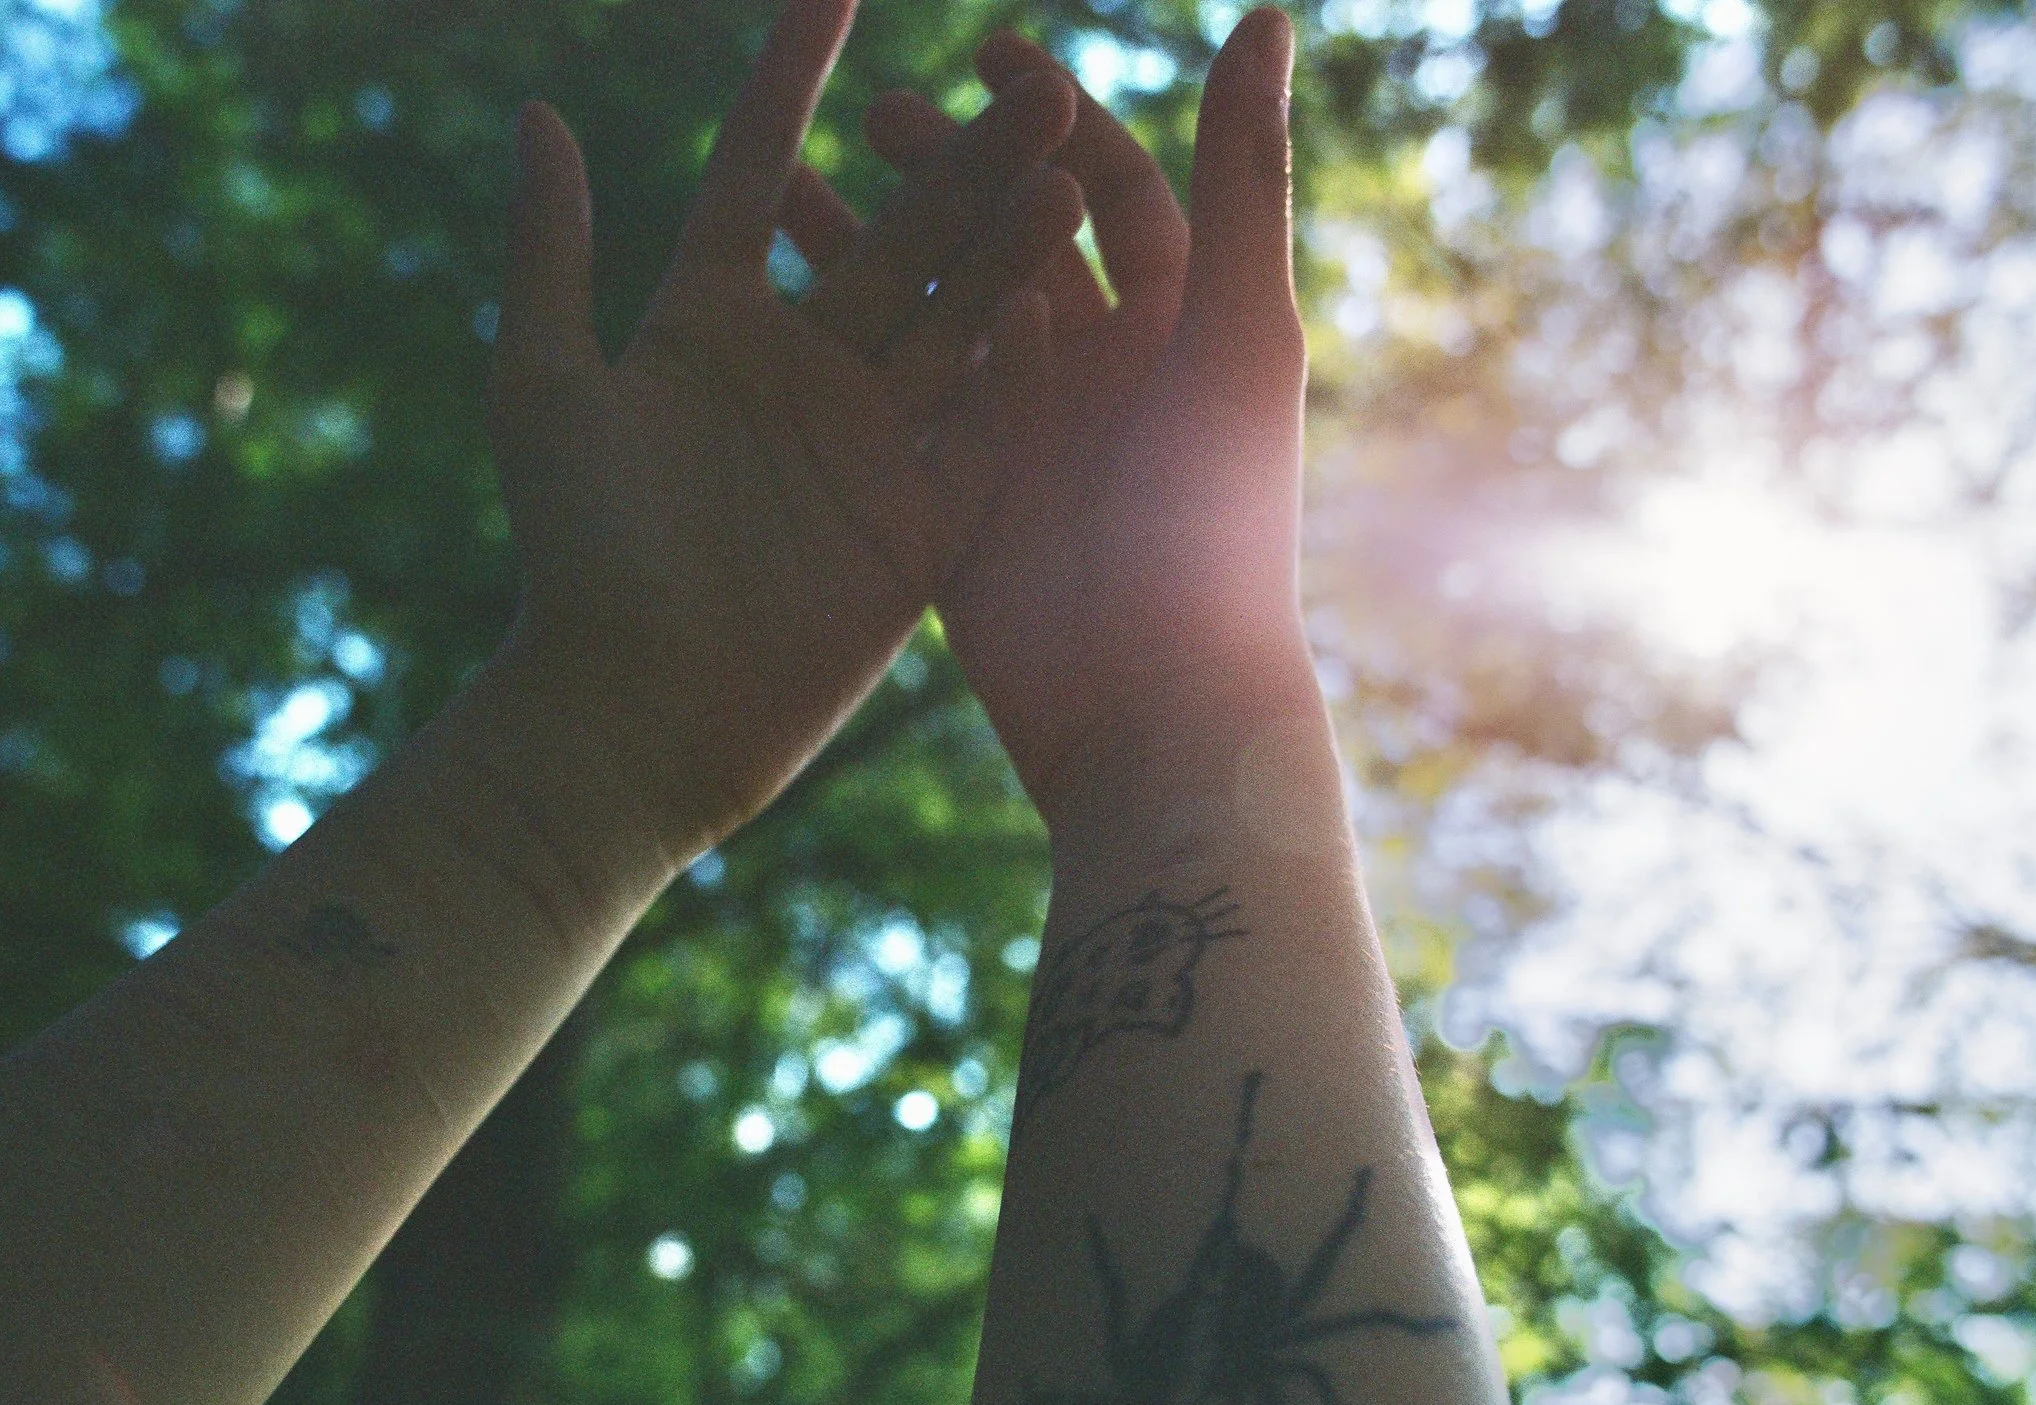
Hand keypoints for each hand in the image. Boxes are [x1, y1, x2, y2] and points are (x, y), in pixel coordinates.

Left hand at [490, 0, 1085, 862]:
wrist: (638, 710)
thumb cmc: (578, 554)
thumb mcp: (545, 387)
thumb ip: (552, 253)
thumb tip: (538, 116)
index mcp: (709, 326)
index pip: (762, 170)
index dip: (796, 76)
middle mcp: (800, 372)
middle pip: (894, 237)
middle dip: (960, 159)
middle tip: (1032, 80)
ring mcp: (867, 444)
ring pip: (952, 318)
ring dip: (1008, 244)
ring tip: (1070, 161)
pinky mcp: (918, 520)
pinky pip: (983, 428)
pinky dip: (1019, 368)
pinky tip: (1068, 296)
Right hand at [782, 9, 1306, 829]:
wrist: (1155, 704)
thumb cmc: (1214, 522)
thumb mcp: (1237, 334)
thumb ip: (1244, 178)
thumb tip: (1263, 14)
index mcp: (1177, 323)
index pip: (1112, 185)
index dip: (1055, 117)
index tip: (984, 51)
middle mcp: (1101, 371)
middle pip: (1013, 239)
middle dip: (948, 171)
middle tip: (869, 118)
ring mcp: (1025, 438)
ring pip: (940, 314)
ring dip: (874, 249)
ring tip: (781, 186)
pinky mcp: (960, 502)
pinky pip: (897, 406)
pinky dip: (845, 353)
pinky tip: (771, 306)